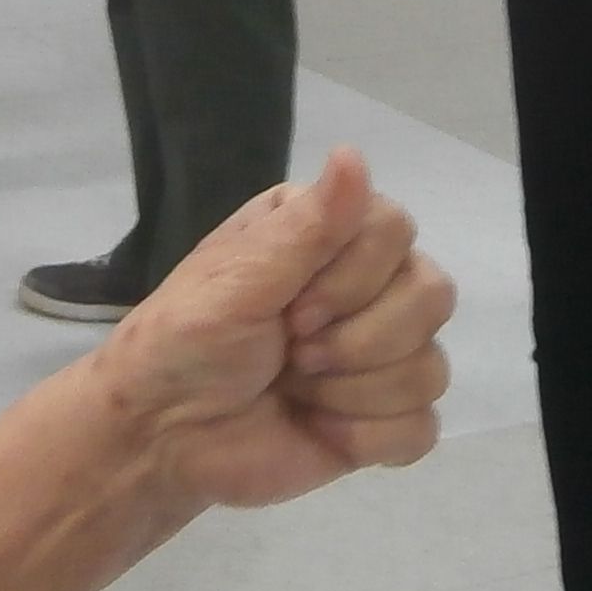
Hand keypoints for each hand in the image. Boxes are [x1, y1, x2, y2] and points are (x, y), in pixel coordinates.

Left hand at [90, 149, 450, 509]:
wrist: (159, 438)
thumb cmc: (185, 344)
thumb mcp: (237, 279)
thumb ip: (308, 226)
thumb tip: (354, 152)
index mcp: (328, 235)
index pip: (398, 231)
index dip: (355, 279)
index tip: (292, 311)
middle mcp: (366, 285)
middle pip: (432, 295)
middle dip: (359, 340)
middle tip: (293, 355)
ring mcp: (379, 356)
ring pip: (432, 367)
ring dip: (353, 391)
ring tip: (296, 392)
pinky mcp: (382, 421)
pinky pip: (424, 428)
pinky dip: (368, 437)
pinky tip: (320, 430)